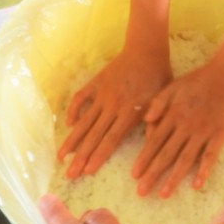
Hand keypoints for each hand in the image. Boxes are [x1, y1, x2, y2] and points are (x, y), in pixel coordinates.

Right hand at [59, 44, 172, 178]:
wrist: (146, 49)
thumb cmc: (158, 76)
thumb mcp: (163, 102)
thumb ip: (156, 125)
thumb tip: (152, 149)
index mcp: (130, 111)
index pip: (111, 139)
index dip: (98, 156)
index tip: (87, 171)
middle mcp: (112, 105)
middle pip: (94, 135)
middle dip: (80, 157)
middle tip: (69, 174)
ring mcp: (102, 94)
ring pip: (84, 121)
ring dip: (72, 140)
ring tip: (60, 156)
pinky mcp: (96, 83)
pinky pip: (80, 98)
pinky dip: (73, 110)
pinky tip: (68, 124)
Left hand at [131, 62, 223, 197]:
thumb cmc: (197, 81)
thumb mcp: (173, 86)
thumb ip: (157, 103)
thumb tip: (145, 121)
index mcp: (173, 115)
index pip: (154, 141)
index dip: (144, 159)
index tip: (134, 175)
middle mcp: (186, 126)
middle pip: (167, 154)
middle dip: (153, 174)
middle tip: (141, 192)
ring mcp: (203, 132)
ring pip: (185, 159)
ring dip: (174, 178)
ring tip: (164, 195)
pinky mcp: (219, 135)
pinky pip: (210, 156)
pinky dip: (203, 171)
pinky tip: (196, 186)